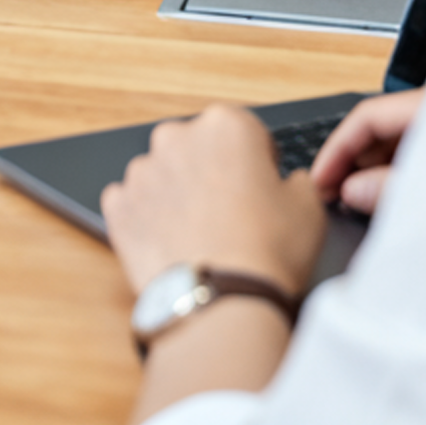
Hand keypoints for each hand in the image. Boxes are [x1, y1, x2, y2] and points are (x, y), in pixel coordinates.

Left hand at [101, 105, 327, 296]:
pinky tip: (172, 243)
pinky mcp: (117, 204)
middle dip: (210, 172)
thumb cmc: (269, 250)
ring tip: (201, 234)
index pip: (242, 130)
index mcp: (225, 125)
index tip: (259, 184)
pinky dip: (148, 219)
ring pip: (162, 175)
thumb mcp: (308, 207)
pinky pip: (134, 203)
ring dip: (178, 194)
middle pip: (196, 147)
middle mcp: (176, 137)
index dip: (255, 160)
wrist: (222, 299)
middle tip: (230, 213)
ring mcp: (141, 170)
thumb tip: (289, 181)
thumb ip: (296, 180)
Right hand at [310, 88, 425, 215]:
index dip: (336, 148)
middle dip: (353, 162)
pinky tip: (387, 197)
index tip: (319, 179)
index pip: (367, 117)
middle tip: (332, 195)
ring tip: (356, 201)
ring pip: (398, 145)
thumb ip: (390, 188)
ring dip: (374, 172)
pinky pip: (419, 157)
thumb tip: (351, 191)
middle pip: (381, 130)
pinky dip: (397, 175)